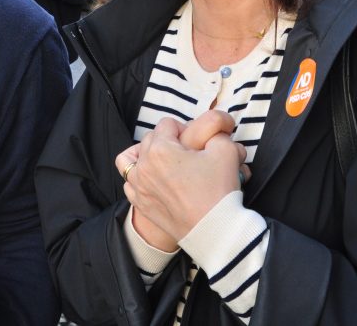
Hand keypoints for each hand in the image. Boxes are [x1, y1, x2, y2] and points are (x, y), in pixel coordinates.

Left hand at [119, 117, 245, 241]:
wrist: (214, 231)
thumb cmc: (218, 192)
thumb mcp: (226, 152)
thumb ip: (218, 133)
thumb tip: (216, 130)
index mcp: (160, 149)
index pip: (168, 124)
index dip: (186, 128)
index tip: (197, 142)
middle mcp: (143, 166)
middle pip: (152, 139)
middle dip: (169, 142)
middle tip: (189, 154)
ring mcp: (138, 186)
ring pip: (134, 158)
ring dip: (149, 156)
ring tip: (167, 162)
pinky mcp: (140, 203)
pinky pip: (130, 182)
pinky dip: (140, 177)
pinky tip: (156, 180)